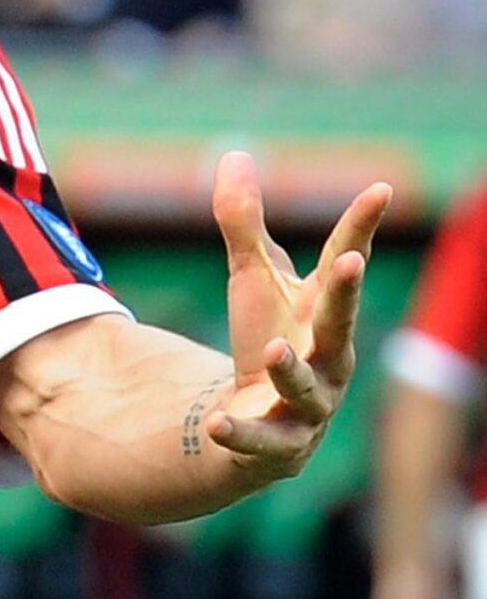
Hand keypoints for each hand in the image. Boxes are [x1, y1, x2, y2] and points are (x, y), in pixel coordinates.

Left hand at [209, 153, 389, 487]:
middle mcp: (328, 358)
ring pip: (306, 389)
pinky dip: (242, 434)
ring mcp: (309, 404)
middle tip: (350, 261)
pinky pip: (263, 442)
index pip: (343, 264)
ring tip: (274, 350)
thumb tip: (233, 153)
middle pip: (341, 324)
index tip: (380, 190)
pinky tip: (218, 423)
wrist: (259, 417)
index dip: (361, 227)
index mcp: (323, 313)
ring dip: (292, 370)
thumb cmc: (268, 336)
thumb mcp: (253, 277)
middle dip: (347, 294)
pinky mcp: (281, 445)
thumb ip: (243, 222)